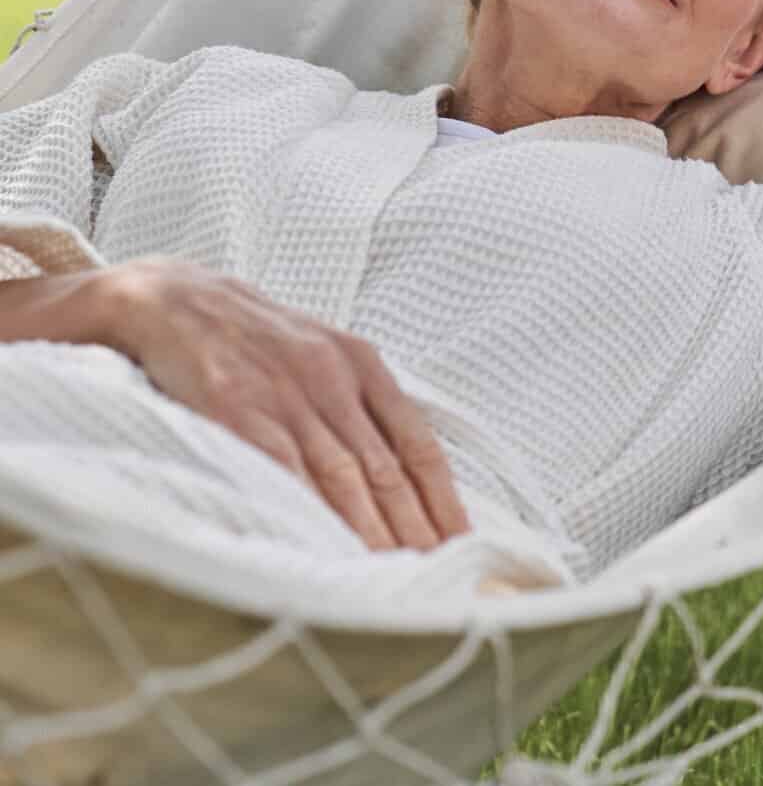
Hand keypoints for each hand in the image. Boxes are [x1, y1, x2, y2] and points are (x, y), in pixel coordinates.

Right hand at [95, 257, 469, 551]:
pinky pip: (282, 470)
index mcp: (362, 362)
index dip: (442, 498)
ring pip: (341, 477)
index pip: (417, 442)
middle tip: (441, 578)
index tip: (463, 543)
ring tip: (395, 580)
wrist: (180, 300)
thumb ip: (364, 402)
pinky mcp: (236, 410)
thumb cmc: (260, 338)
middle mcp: (332, 377)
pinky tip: (326, 549)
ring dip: (371, 534)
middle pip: (385, 468)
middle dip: (416, 529)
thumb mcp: (325, 351)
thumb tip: (408, 470)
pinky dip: (308, 512)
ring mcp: (285, 395)